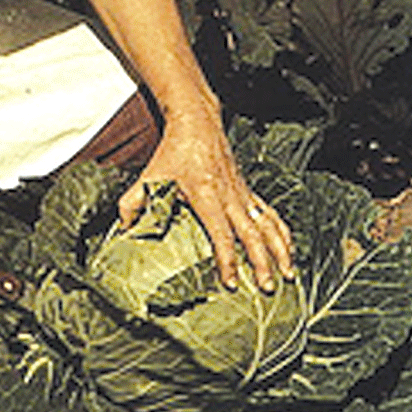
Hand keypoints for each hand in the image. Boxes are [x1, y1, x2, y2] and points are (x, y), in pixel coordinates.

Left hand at [116, 104, 294, 291]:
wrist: (197, 123)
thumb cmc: (172, 152)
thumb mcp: (148, 177)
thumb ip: (132, 204)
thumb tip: (122, 232)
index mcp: (206, 195)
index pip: (220, 234)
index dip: (227, 260)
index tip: (230, 282)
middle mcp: (230, 196)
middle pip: (252, 234)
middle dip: (261, 263)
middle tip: (266, 288)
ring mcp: (243, 194)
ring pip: (268, 225)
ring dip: (281, 250)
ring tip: (289, 275)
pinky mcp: (249, 191)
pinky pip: (271, 214)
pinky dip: (283, 233)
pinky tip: (289, 251)